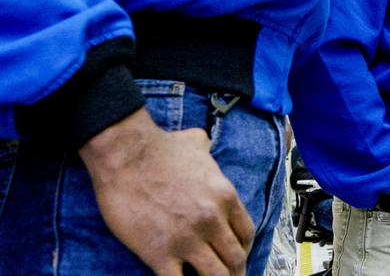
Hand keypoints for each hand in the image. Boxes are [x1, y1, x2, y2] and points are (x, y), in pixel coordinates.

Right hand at [79, 108, 253, 275]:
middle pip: (235, 259)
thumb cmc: (160, 147)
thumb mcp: (198, 143)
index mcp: (225, 196)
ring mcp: (187, 240)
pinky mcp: (159, 254)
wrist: (127, 155)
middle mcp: (212, 221)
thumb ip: (208, 152)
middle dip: (234, 271)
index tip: (237, 254)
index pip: (246, 233)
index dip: (243, 248)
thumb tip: (205, 146)